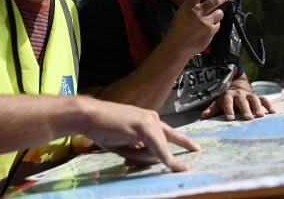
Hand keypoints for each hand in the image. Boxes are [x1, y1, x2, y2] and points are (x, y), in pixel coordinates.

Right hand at [79, 97, 200, 171]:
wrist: (89, 116)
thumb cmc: (102, 128)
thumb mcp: (125, 144)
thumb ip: (141, 152)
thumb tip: (158, 160)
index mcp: (147, 119)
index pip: (168, 132)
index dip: (182, 142)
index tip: (195, 148)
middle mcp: (152, 117)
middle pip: (165, 141)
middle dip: (167, 149)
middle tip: (174, 150)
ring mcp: (150, 121)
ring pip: (158, 149)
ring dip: (140, 157)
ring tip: (118, 143)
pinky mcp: (146, 127)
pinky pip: (159, 149)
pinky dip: (166, 159)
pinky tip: (173, 166)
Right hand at [163, 0, 227, 59]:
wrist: (177, 47)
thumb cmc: (176, 31)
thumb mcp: (180, 14)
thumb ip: (191, 7)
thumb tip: (202, 1)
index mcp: (187, 6)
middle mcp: (197, 12)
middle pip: (215, 0)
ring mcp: (205, 22)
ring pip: (219, 12)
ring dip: (218, 13)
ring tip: (215, 15)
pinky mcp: (210, 31)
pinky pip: (218, 25)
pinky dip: (215, 24)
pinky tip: (209, 27)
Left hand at [200, 86, 275, 120]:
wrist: (235, 90)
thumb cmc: (225, 101)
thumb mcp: (217, 104)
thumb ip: (212, 110)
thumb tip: (203, 116)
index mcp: (227, 96)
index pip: (227, 103)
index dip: (229, 110)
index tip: (230, 119)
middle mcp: (239, 94)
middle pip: (242, 101)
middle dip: (245, 109)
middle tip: (248, 118)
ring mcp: (248, 95)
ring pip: (254, 99)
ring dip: (258, 107)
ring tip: (260, 116)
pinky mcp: (256, 97)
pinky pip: (263, 99)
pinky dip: (268, 104)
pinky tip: (273, 112)